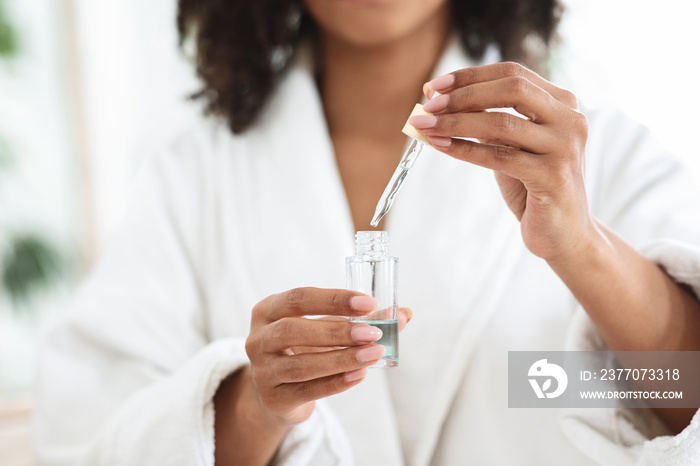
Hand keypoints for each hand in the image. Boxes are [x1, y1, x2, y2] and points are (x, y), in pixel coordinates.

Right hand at [243, 287, 410, 425]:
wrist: (277, 392)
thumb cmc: (304, 349)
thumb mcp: (325, 329)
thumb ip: (361, 320)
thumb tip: (404, 314)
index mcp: (267, 310)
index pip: (299, 298)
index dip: (334, 299)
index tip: (369, 303)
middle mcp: (257, 339)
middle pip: (295, 330)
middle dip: (338, 331)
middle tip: (374, 333)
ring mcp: (261, 371)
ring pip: (301, 364)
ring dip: (341, 359)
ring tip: (374, 354)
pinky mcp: (273, 398)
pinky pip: (307, 390)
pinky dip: (336, 383)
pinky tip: (360, 375)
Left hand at [414, 62, 593, 260]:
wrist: (562, 233)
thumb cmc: (531, 186)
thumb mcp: (510, 146)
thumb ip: (487, 121)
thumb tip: (436, 104)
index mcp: (561, 103)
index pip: (512, 73)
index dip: (470, 76)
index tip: (434, 86)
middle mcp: (570, 119)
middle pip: (511, 89)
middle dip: (463, 94)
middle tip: (427, 106)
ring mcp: (565, 147)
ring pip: (502, 123)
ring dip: (456, 122)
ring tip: (424, 126)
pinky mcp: (554, 176)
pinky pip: (500, 157)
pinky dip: (465, 149)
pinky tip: (441, 146)